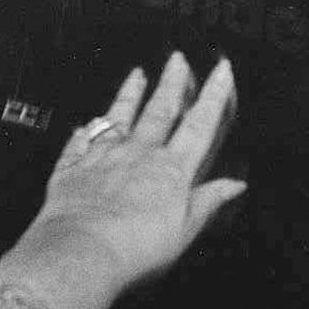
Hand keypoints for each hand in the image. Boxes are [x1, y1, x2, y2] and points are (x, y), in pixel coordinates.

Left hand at [0, 54, 245, 308]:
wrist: (82, 251)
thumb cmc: (137, 247)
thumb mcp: (185, 229)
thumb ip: (208, 201)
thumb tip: (235, 184)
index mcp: (172, 169)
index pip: (199, 124)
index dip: (214, 95)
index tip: (222, 69)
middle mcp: (140, 154)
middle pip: (160, 110)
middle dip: (172, 82)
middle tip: (178, 58)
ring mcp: (104, 156)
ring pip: (120, 117)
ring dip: (130, 94)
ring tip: (137, 74)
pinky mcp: (73, 167)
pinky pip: (81, 142)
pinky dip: (85, 131)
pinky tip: (86, 123)